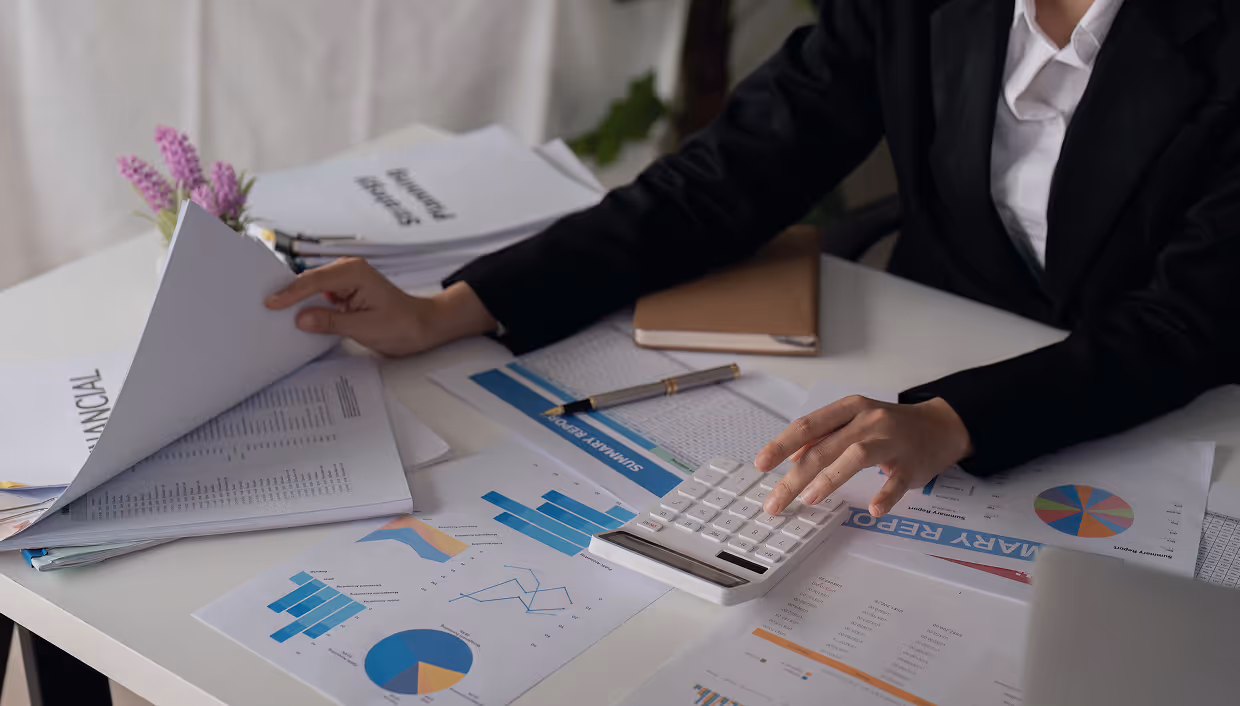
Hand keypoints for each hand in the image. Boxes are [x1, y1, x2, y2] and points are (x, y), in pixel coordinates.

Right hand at [263, 258, 497, 356]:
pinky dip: (307, 308)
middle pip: (308, 281)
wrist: (422, 327)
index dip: (290, 292)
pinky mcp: (344, 294)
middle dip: (287, 293)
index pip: (314, 280)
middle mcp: (348, 272)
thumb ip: (331, 322)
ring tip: (271, 312)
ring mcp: (345, 282)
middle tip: (260, 304)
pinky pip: (319, 298)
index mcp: (354, 272)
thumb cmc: (403, 324)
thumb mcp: (366, 327)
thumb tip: (300, 318)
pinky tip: (293, 318)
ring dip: (295, 301)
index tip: (270, 303)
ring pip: (311, 290)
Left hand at [754, 396, 971, 516]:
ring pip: (856, 456)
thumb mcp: (854, 420)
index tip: (761, 464)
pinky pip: (896, 481)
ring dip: (830, 479)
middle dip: (795, 476)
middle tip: (775, 502)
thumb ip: (823, 436)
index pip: (808, 425)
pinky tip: (873, 510)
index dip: (781, 444)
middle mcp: (868, 420)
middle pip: (824, 447)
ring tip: (810, 498)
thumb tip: (789, 455)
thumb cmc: (889, 426)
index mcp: (850, 409)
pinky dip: (885, 495)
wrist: (940, 426)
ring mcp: (891, 441)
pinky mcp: (911, 464)